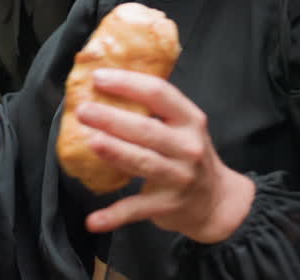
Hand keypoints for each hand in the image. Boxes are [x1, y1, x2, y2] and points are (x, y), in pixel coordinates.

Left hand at [77, 68, 254, 243]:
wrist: (216, 201)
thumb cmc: (190, 155)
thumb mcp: (184, 127)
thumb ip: (156, 109)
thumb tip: (108, 86)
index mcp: (190, 119)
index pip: (159, 94)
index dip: (128, 84)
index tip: (99, 78)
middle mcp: (188, 146)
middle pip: (147, 129)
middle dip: (113, 118)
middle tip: (84, 110)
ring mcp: (180, 177)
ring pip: (144, 162)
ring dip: (115, 152)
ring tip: (90, 141)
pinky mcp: (167, 205)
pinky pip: (137, 209)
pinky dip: (114, 216)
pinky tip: (93, 220)